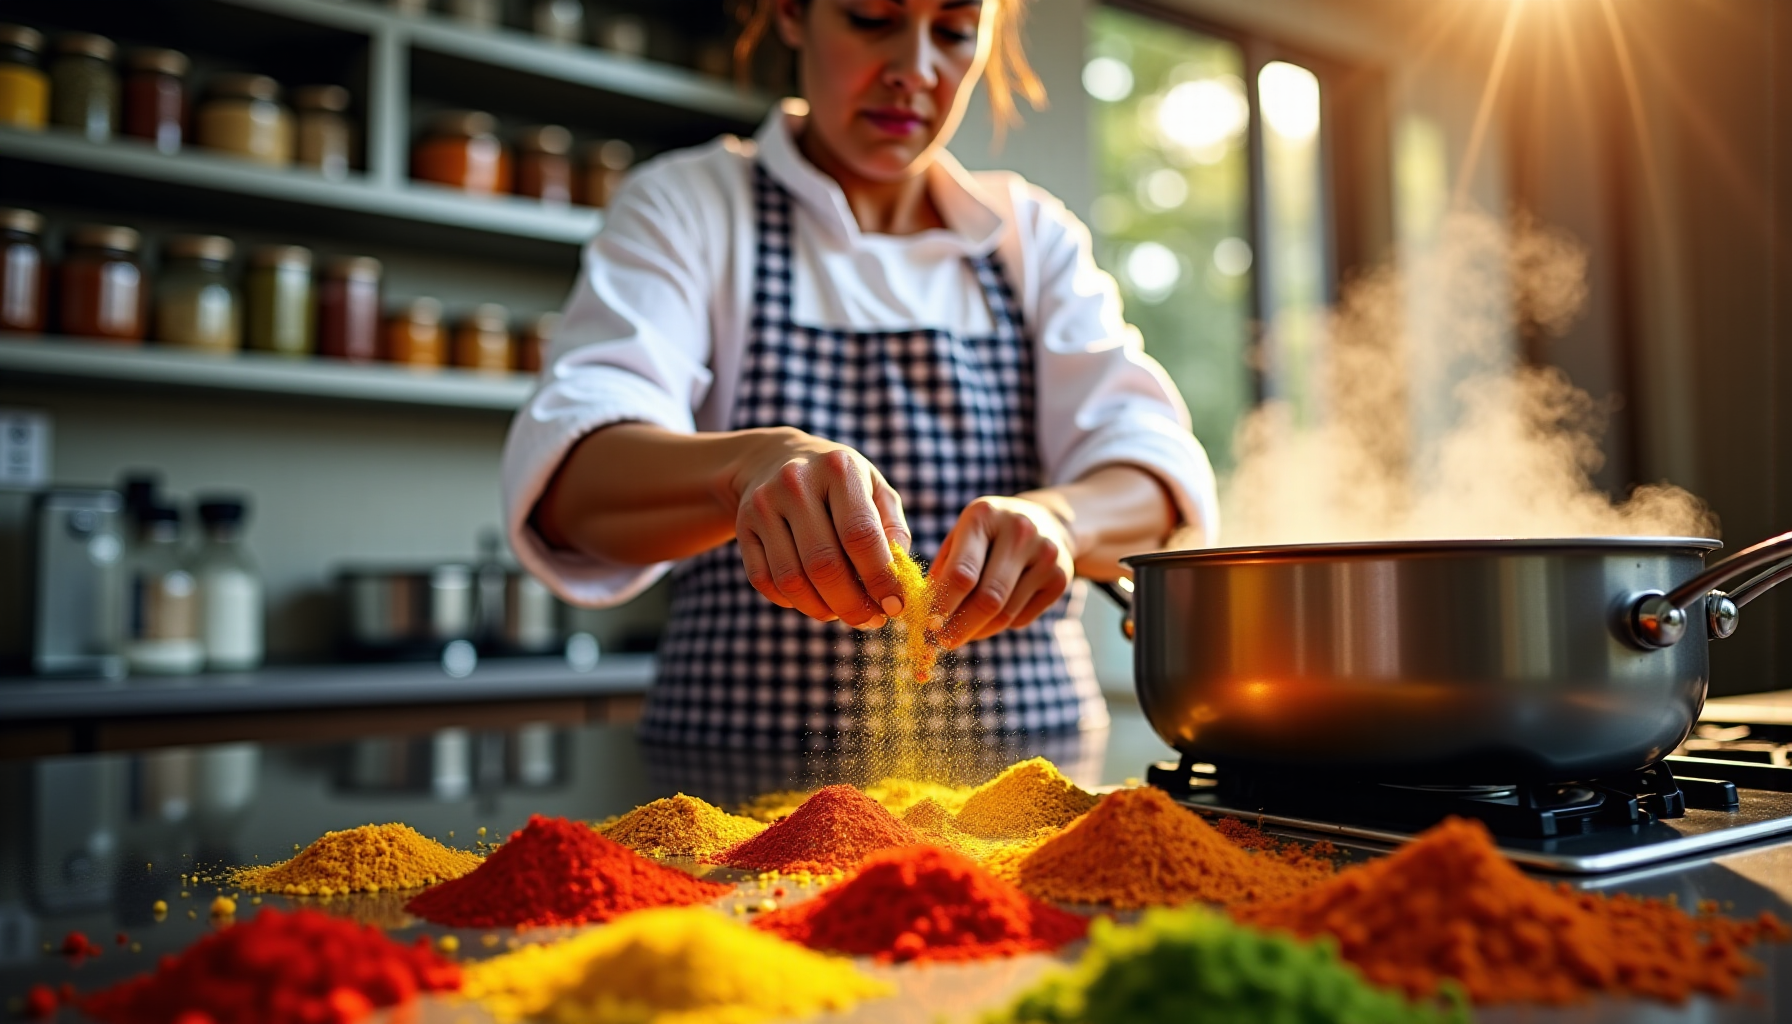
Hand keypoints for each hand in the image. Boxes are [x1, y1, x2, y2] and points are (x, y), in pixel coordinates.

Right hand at [728, 428, 912, 627]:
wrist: (773, 459)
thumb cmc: (838, 483)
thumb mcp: (873, 488)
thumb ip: (893, 528)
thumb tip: (899, 576)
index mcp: (839, 469)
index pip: (860, 535)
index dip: (880, 579)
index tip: (895, 606)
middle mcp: (796, 483)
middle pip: (824, 564)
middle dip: (852, 604)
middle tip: (869, 620)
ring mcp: (764, 505)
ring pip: (792, 579)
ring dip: (821, 609)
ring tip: (841, 613)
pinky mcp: (743, 527)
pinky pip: (765, 581)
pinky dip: (791, 602)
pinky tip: (812, 599)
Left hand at [929, 496, 1075, 646]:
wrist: (1046, 522)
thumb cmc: (988, 534)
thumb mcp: (961, 537)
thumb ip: (942, 570)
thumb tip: (922, 614)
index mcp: (984, 515)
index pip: (962, 573)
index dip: (943, 606)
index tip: (928, 626)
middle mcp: (1019, 531)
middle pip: (987, 599)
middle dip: (961, 627)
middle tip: (943, 642)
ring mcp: (1046, 554)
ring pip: (1005, 614)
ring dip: (978, 631)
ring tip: (962, 633)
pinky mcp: (1061, 577)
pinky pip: (1021, 618)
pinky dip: (999, 626)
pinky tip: (990, 618)